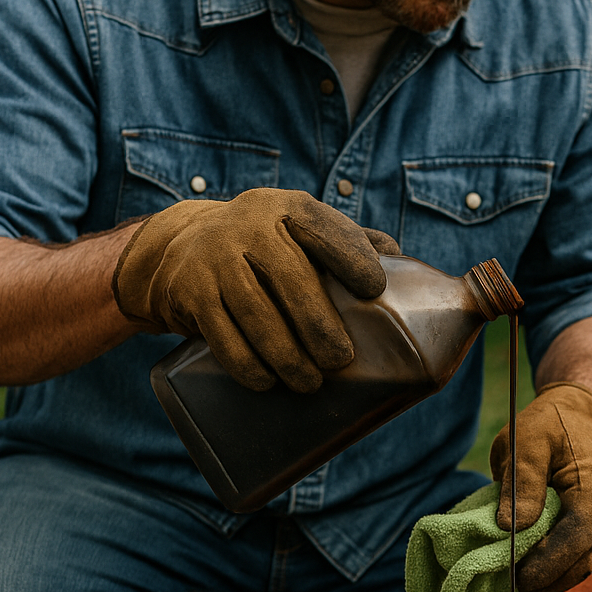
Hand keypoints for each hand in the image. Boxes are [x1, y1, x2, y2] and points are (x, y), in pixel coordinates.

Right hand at [112, 188, 398, 392]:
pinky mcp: (188, 290)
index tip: (373, 291)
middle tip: (341, 361)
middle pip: (290, 277)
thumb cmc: (267, 248)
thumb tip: (410, 274)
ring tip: (309, 382)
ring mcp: (214, 256)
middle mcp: (249, 225)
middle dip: (318, 325)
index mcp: (289, 209)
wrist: (181, 247)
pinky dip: (246, 364)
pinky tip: (267, 381)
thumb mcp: (304, 231)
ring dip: (286, 355)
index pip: (324, 228)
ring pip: (255, 312)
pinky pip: (221, 334)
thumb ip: (354, 243)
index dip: (351, 258)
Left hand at [491, 382, 591, 591]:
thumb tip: (510, 527)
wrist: (580, 417)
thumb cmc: (549, 425)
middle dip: (550, 581)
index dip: (551, 560)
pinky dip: (558, 571)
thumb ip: (521, 480)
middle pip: (587, 556)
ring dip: (553, 581)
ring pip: (586, 562)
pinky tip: (531, 582)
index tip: (519, 577)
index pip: (580, 530)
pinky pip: (583, 555)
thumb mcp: (526, 440)